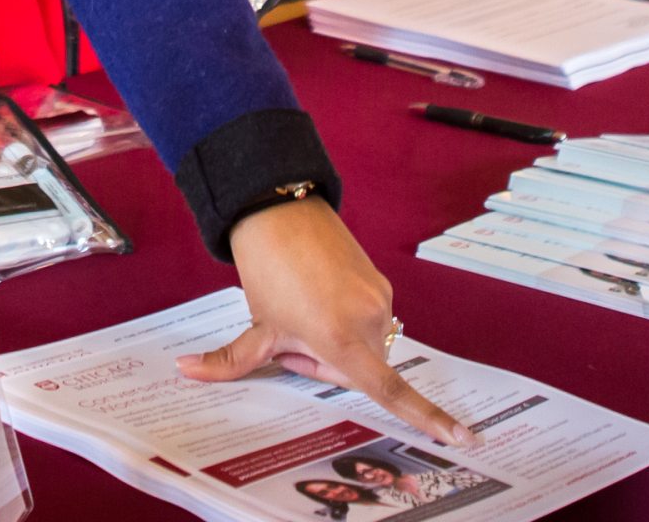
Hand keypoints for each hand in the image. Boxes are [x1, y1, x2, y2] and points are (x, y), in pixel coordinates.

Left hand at [178, 196, 471, 447]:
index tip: (462, 439)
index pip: (389, 390)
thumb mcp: (256, 324)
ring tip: (303, 307)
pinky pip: (367, 318)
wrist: (281, 209)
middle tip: (292, 333)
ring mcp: (380, 298)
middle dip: (325, 363)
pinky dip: (345, 319)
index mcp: (343, 338)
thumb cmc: (270, 270)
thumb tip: (186, 371)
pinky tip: (317, 294)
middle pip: (358, 369)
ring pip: (362, 344)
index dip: (427, 418)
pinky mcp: (381, 281)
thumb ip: (229, 362)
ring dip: (336, 340)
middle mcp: (371, 320)